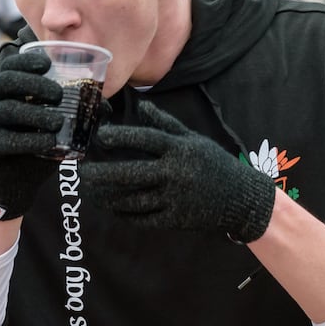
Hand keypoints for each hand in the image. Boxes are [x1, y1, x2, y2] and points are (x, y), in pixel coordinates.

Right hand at [0, 50, 63, 220]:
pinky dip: (30, 140)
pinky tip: (48, 143)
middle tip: (58, 95)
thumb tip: (104, 107)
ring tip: (58, 122)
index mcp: (6, 93)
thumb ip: (73, 116)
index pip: (10, 66)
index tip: (48, 64)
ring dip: (35, 113)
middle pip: (6, 81)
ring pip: (7, 109)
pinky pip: (6, 139)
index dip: (26, 61)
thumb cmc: (35, 151)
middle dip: (34, 84)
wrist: (14, 188)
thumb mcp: (54, 130)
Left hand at [80, 100, 276, 243]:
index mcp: (180, 149)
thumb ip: (166, 124)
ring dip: (110, 197)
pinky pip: (144, 218)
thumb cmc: (215, 164)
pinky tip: (113, 208)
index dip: (123, 137)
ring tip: (93, 193)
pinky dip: (126, 214)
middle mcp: (176, 173)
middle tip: (83, 173)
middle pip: (133, 173)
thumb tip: (143, 106)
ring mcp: (176, 198)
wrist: (241, 199)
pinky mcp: (176, 219)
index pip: (147, 139)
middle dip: (105, 174)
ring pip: (134, 199)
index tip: (102, 136)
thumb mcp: (194, 140)